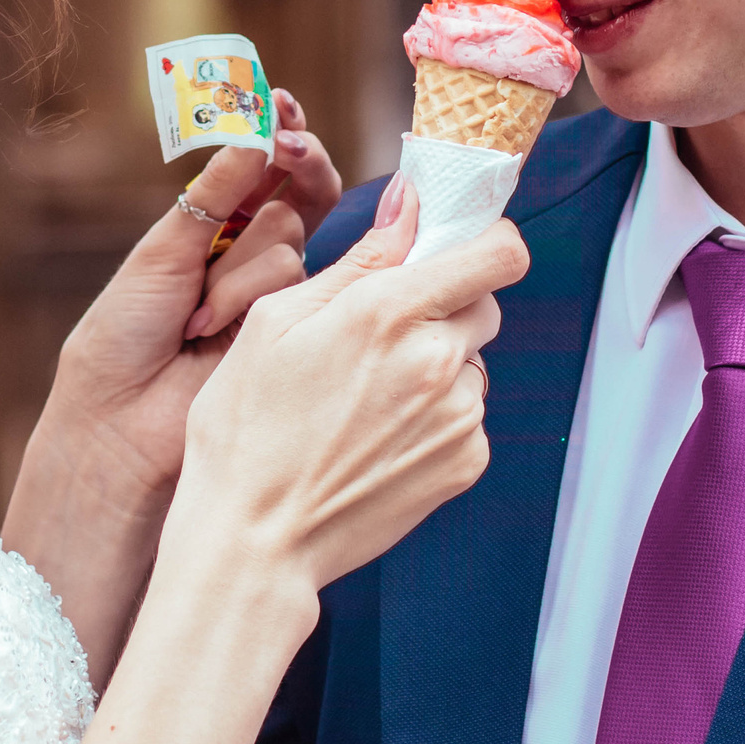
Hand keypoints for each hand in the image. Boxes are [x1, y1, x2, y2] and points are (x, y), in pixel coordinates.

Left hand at [43, 90, 341, 503]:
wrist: (124, 420)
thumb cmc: (124, 335)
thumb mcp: (162, 251)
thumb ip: (213, 197)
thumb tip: (254, 133)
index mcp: (212, 228)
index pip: (259, 167)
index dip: (276, 130)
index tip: (281, 99)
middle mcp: (251, 254)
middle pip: (299, 189)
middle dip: (296, 158)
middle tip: (287, 142)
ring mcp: (277, 292)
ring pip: (289, 232)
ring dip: (236, 263)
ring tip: (192, 311)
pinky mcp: (296, 327)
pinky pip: (297, 278)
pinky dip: (247, 292)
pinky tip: (208, 324)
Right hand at [163, 179, 527, 594]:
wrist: (254, 540)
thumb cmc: (246, 426)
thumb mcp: (276, 321)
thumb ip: (359, 257)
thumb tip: (409, 202)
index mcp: (388, 312)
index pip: (499, 253)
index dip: (491, 239)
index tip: (462, 244)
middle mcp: (437, 361)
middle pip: (485, 303)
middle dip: (445, 305)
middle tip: (382, 333)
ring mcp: (458, 417)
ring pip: (473, 362)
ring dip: (437, 366)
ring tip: (365, 400)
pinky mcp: (465, 464)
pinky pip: (467, 416)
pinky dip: (435, 418)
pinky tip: (377, 437)